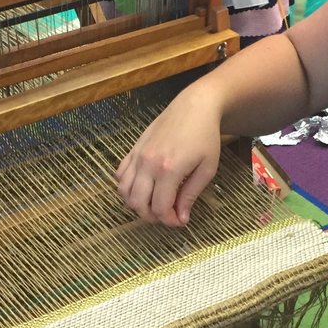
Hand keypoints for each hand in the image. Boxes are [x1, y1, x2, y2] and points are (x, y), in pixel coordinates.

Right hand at [115, 85, 223, 226]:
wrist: (194, 106)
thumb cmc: (205, 136)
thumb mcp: (207, 169)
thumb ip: (191, 195)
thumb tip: (181, 217)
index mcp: (169, 170)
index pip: (159, 208)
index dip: (168, 220)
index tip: (180, 221)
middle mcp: (148, 164)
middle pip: (138, 203)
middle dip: (152, 216)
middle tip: (167, 214)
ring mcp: (138, 155)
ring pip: (124, 191)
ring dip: (137, 203)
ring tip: (154, 203)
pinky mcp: (133, 149)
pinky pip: (120, 174)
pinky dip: (127, 187)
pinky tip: (143, 188)